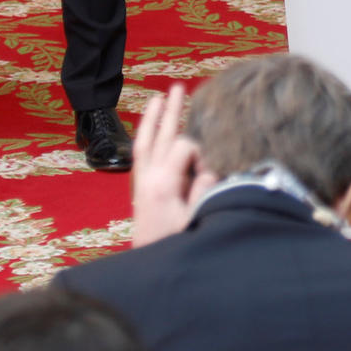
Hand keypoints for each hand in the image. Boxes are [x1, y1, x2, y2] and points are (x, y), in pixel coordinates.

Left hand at [130, 83, 213, 248]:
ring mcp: (142, 181)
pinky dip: (146, 138)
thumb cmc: (176, 243)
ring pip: (146, 142)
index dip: (201, 155)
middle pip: (161, 135)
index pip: (185, 147)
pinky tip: (150, 129)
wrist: (150, 263)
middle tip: (178, 87)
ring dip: (154, 119)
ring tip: (158, 97)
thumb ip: (205, 190)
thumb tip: (210, 171)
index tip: (208, 175)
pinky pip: (141, 155)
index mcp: (164, 182)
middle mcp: (149, 177)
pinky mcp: (140, 189)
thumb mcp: (198, 218)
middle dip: (171, 111)